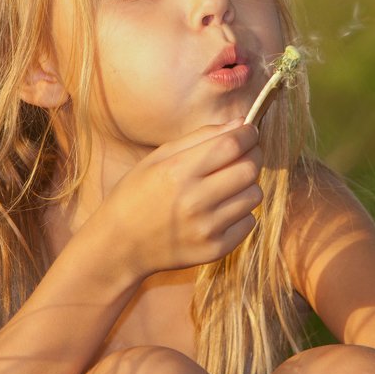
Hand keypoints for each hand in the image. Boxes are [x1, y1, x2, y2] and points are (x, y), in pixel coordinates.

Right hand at [93, 118, 263, 277]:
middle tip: (243, 155)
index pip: (231, 145)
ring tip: (225, 186)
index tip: (249, 131)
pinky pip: (249, 223)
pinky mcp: (214, 250)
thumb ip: (200, 137)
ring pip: (254, 196)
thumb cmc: (136, 194)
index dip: (247, 134)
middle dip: (252, 156)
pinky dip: (240, 214)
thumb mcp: (159, 157)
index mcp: (177, 172)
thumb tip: (240, 123)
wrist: (120, 246)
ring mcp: (206, 229)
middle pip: (249, 169)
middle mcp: (194, 201)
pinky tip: (219, 211)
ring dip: (246, 186)